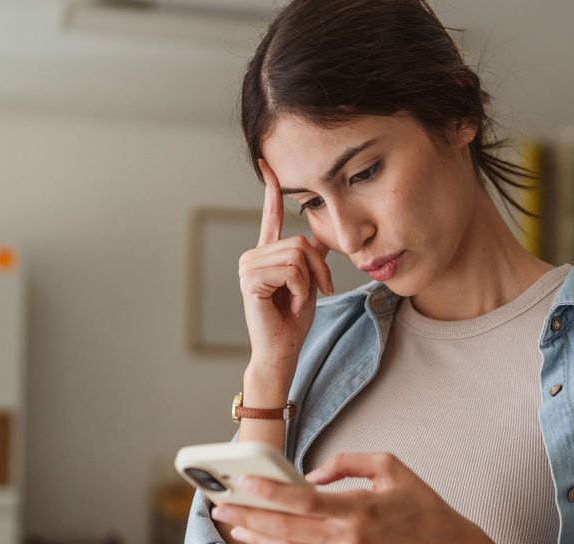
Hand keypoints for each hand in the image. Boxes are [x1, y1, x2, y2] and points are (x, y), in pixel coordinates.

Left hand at [210, 452, 470, 543]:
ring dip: (257, 535)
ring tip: (230, 522)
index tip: (245, 482)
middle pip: (288, 529)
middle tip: (220, 505)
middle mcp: (349, 538)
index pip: (304, 502)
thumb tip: (312, 475)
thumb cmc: (420, 502)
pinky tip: (259, 539)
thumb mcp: (391, 465)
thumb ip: (348, 463)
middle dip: (249, 516)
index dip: (271, 493)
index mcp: (360, 509)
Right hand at [239, 158, 334, 368]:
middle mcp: (253, 255)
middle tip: (318, 291)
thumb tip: (325, 236)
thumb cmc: (293, 320)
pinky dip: (300, 290)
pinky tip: (290, 304)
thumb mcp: (309, 282)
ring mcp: (248, 266)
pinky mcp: (250, 280)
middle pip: (300, 242)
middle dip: (318, 268)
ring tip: (298, 300)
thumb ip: (312, 258)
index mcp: (266, 254)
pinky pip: (291, 271)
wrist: (283, 350)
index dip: (271, 190)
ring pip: (297, 255)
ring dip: (309, 282)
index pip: (270, 216)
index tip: (268, 163)